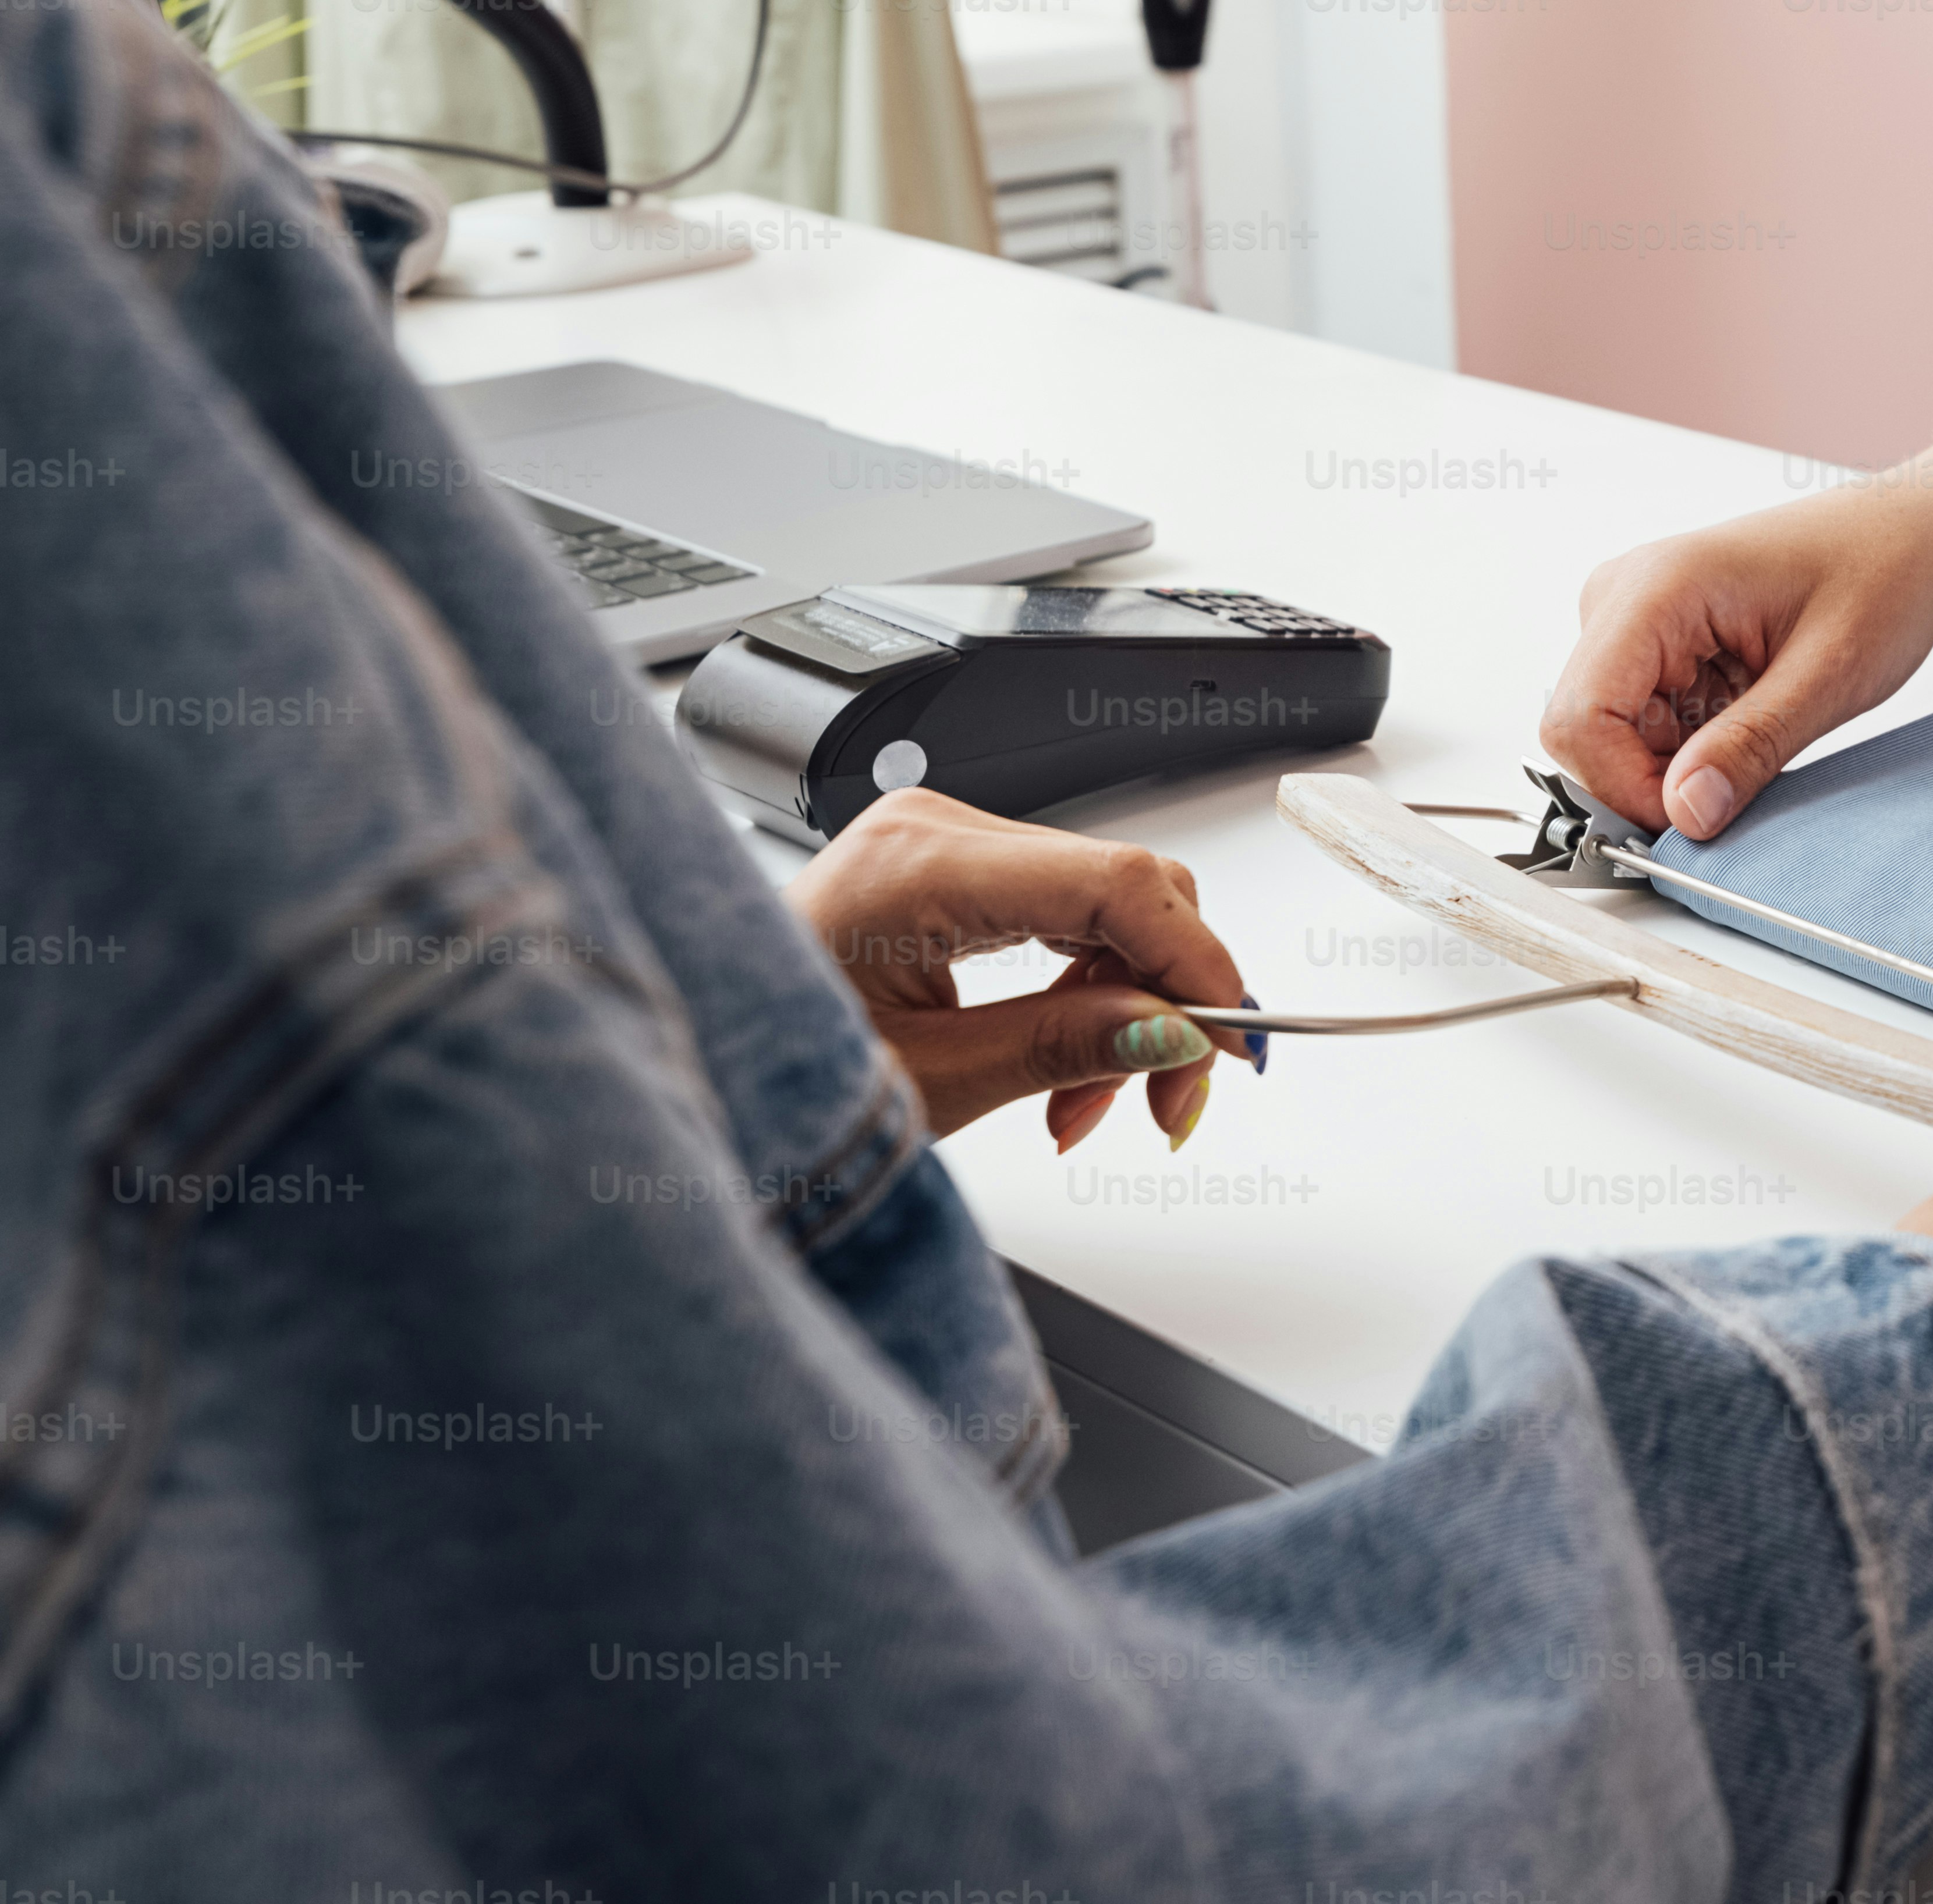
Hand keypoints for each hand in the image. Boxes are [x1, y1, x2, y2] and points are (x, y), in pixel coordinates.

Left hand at [787, 790, 1255, 1148]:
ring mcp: (942, 843)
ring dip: (1124, 1010)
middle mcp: (935, 830)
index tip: (1233, 1040)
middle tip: (1164, 1105)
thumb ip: (1062, 1048)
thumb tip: (1176, 1032)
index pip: (1116, 881)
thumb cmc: (766, 1070)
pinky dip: (1083, 993)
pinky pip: (1063, 916)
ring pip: (1106, 908)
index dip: (1195, 959)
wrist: (695, 1061)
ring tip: (1085, 1106)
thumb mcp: (929, 1084)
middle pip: (1124, 890)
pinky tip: (1070, 1064)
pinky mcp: (950, 870)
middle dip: (1161, 1002)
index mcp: (919, 863)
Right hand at [1539, 488, 1932, 845]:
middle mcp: (1625, 597)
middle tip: (1745, 782)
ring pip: (1616, 737)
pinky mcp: (1654, 642)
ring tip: (1765, 728)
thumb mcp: (1832, 672)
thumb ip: (1751, 745)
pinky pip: (1645, 724)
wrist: (1909, 536)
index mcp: (1657, 587)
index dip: (1625, 789)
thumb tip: (1685, 815)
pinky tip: (1752, 718)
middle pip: (1588, 733)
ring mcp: (1634, 619)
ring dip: (1682, 764)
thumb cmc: (1883, 571)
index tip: (1696, 819)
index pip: (1580, 718)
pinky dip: (1695, 747)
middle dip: (1656, 781)